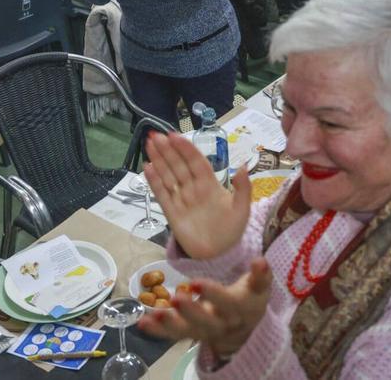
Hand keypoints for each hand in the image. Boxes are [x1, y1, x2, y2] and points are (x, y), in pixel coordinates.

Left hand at [138, 257, 271, 357]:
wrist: (245, 328)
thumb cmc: (249, 299)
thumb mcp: (259, 288)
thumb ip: (260, 276)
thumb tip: (260, 260)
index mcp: (239, 309)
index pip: (228, 303)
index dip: (213, 294)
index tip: (196, 283)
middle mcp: (222, 324)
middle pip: (207, 321)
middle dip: (190, 310)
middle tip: (176, 297)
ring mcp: (205, 331)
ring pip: (189, 330)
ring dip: (171, 323)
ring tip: (155, 313)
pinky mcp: (191, 334)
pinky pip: (174, 335)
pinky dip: (158, 331)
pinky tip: (143, 323)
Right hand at [143, 132, 251, 258]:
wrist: (219, 254)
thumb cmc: (232, 230)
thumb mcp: (243, 209)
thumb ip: (243, 189)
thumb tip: (243, 166)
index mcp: (210, 184)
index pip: (196, 162)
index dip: (186, 149)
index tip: (175, 136)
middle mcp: (193, 188)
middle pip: (178, 165)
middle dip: (167, 150)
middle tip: (155, 134)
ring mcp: (181, 199)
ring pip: (168, 175)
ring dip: (158, 159)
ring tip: (149, 143)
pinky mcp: (171, 213)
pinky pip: (162, 194)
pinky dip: (154, 181)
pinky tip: (147, 167)